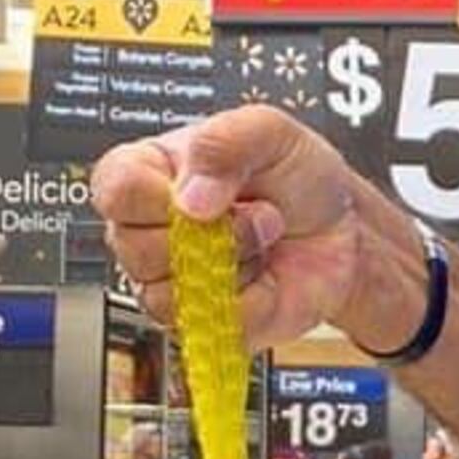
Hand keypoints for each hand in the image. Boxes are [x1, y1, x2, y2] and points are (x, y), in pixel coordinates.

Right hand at [91, 106, 387, 354]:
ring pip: (165, 295)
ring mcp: (175, 280)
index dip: (153, 197)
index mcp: (150, 173)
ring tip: (261, 240)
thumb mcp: (271, 132)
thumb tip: (189, 197)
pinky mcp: (206, 321)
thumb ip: (225, 143)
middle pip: (134, 249)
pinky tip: (263, 275)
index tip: (197, 193)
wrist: (344, 229)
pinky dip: (249, 300)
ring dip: (231, 265)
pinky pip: (210, 325)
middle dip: (211, 232)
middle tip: (254, 211)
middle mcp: (152, 229)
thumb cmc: (298, 176)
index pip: (114, 190)